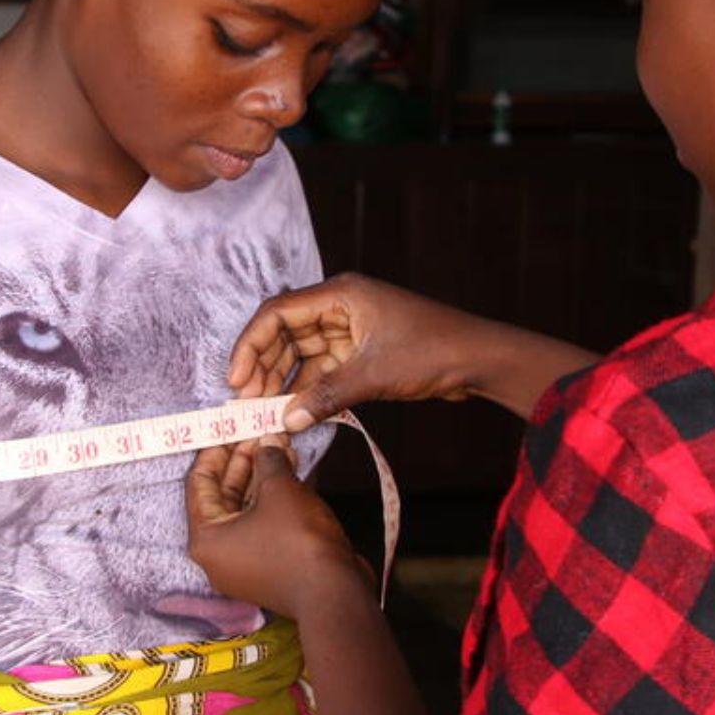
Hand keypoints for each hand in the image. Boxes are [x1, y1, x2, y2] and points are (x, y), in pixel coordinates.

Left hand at [186, 437, 369, 619]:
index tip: (229, 426)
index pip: (199, 483)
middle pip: (223, 495)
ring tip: (279, 443)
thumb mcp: (280, 490)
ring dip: (262, 475)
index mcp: (206, 539)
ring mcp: (244, 561)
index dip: (215, 450)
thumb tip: (267, 442)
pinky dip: (273, 497)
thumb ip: (267, 460)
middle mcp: (219, 553)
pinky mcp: (268, 564)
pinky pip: (262, 522)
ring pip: (246, 507)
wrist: (335, 593)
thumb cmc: (298, 543)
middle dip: (243, 460)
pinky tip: (290, 468)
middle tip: (258, 430)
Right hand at [228, 274, 480, 431]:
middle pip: (285, 333)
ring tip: (264, 411)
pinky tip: (294, 412)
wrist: (478, 359)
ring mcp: (351, 329)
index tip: (236, 378)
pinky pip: (322, 369)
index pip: (278, 313)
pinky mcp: (361, 352)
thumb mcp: (373, 375)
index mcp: (341, 295)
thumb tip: (286, 419)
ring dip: (283, 381)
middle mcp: (341, 306)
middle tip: (246, 401)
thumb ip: (325, 396)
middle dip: (264, 366)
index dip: (251, 344)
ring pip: (302, 354)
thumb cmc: (433, 350)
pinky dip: (308, 389)